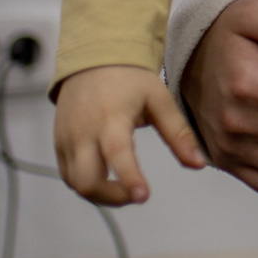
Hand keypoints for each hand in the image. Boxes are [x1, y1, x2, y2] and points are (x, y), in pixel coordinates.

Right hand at [52, 64, 206, 206]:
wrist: (93, 60)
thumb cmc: (129, 80)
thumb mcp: (160, 100)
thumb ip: (179, 134)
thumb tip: (199, 164)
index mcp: (111, 118)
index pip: (116, 153)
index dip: (128, 178)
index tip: (143, 196)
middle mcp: (83, 132)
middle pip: (86, 180)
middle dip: (112, 197)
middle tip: (137, 194)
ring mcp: (66, 139)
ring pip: (75, 183)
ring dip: (100, 195)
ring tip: (126, 188)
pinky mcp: (59, 144)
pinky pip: (68, 175)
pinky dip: (87, 184)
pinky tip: (107, 180)